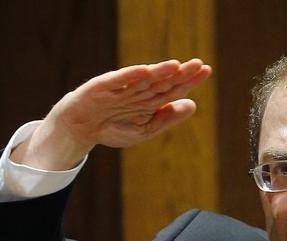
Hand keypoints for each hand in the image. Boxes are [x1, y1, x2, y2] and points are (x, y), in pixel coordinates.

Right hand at [11, 59, 211, 169]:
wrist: (81, 130)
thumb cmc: (113, 129)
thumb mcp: (145, 129)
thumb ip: (167, 118)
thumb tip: (193, 105)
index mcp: (149, 100)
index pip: (173, 89)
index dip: (189, 81)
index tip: (205, 71)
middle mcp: (137, 91)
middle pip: (162, 81)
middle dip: (180, 74)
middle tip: (199, 64)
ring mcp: (120, 87)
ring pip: (143, 80)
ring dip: (159, 72)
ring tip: (176, 66)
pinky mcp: (101, 87)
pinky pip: (117, 81)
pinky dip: (130, 75)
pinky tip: (144, 70)